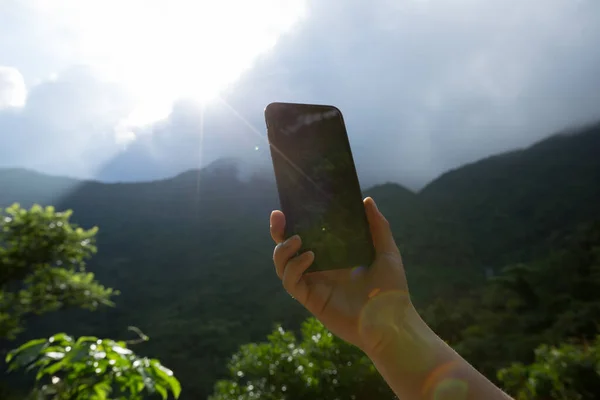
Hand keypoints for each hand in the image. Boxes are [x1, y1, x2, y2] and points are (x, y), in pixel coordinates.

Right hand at [270, 197, 412, 353]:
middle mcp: (319, 269)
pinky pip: (291, 283)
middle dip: (278, 232)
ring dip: (283, 250)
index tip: (287, 207)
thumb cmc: (392, 289)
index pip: (307, 236)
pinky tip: (310, 257)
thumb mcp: (387, 252)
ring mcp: (314, 284)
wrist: (392, 321)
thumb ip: (378, 226)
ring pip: (283, 265)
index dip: (294, 223)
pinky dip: (294, 267)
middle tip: (279, 217)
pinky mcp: (311, 300)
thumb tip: (366, 201)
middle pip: (287, 249)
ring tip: (298, 239)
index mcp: (332, 255)